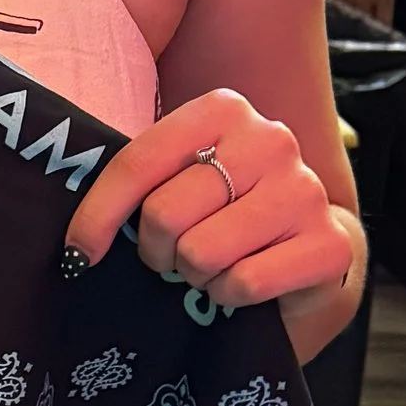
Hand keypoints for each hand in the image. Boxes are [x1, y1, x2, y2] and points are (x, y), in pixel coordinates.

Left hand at [67, 88, 360, 312]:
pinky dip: (230, 296)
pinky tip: (243, 283)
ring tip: (212, 266)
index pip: (137, 163)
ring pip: (201, 253)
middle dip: (158, 251)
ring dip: (196, 275)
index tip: (80, 252)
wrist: (308, 248)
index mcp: (223, 109)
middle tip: (173, 256)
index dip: (97, 216)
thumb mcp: (178, 179)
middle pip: (165, 214)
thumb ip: (137, 183)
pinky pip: (243, 283)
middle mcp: (270, 139)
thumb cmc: (225, 211)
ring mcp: (305, 190)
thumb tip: (76, 241)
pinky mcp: (330, 244)